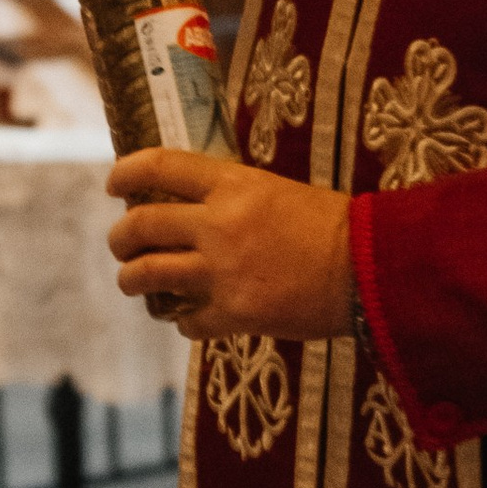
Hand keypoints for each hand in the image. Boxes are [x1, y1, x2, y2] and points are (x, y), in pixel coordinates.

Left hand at [107, 150, 351, 342]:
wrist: (371, 270)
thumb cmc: (334, 226)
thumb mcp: (278, 191)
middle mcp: (218, 224)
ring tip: (135, 282)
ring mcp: (222, 272)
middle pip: (140, 225)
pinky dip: (182, 321)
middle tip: (121, 245)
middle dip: (120, 238)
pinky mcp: (233, 314)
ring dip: (132, 280)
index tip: (114, 184)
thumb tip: (192, 206)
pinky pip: (185, 321)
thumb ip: (233, 196)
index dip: (126, 173)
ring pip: (146, 276)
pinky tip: (190, 318)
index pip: (159, 166)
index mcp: (233, 184)